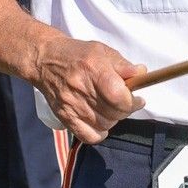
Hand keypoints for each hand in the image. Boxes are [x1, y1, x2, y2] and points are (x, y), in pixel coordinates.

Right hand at [32, 36, 147, 143]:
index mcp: (94, 70)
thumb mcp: (103, 51)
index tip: (138, 99)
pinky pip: (88, 136)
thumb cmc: (78, 54)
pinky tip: (101, 121)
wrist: (45, 60)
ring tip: (112, 109)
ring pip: (105, 125)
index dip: (132, 101)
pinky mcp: (65, 117)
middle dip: (126, 109)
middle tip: (126, 102)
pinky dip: (99, 132)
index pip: (119, 96)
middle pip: (114, 113)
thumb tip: (142, 74)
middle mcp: (82, 89)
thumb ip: (123, 65)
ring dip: (114, 119)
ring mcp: (72, 106)